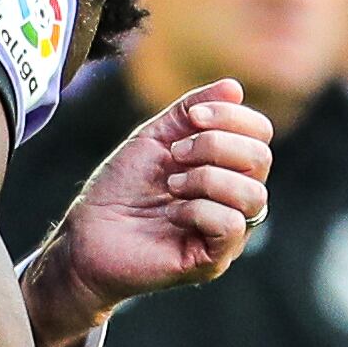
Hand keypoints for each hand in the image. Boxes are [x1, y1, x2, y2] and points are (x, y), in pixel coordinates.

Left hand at [22, 79, 272, 346]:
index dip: (232, 117)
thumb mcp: (154, 138)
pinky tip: (172, 213)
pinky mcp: (213, 260)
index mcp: (226, 168)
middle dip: (215, 145)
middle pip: (261, 159)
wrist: (86, 235)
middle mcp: (235, 200)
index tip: (193, 117)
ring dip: (207, 179)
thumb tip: (234, 86)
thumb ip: (191, 111)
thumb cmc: (119, 189)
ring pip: (254, 194)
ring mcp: (228, 232)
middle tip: (175, 155)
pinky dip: (200, 210)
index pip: (259, 134)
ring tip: (171, 184)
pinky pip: (232, 225)